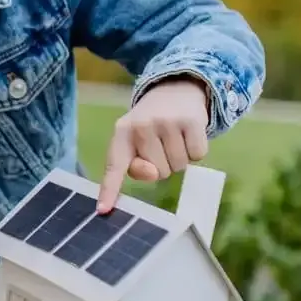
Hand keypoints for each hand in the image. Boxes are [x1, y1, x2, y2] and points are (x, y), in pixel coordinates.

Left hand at [97, 77, 210, 211]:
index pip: (114, 165)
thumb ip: (136, 164)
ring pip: (178, 167)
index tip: (102, 210)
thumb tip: (152, 173)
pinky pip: (197, 156)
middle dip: (162, 164)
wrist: (175, 90)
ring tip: (174, 138)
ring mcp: (166, 122)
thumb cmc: (152, 124)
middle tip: (162, 144)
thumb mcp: (136, 140)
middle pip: (157, 173)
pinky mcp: (191, 120)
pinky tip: (189, 134)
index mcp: (121, 133)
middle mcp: (141, 126)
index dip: (109, 189)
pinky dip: (195, 151)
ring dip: (179, 158)